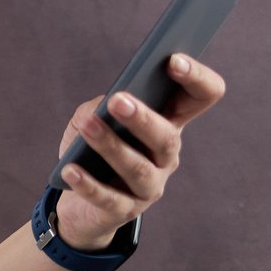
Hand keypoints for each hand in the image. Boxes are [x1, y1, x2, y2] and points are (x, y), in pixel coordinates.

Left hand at [53, 53, 227, 248]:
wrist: (83, 204)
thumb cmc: (92, 150)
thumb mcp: (92, 120)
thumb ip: (98, 108)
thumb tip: (100, 109)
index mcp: (168, 124)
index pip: (201, 97)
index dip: (197, 78)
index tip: (173, 60)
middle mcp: (166, 156)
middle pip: (167, 137)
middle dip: (143, 118)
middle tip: (118, 100)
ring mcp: (149, 186)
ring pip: (138, 168)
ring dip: (110, 146)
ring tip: (87, 126)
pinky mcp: (124, 211)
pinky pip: (107, 198)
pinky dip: (88, 183)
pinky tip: (69, 169)